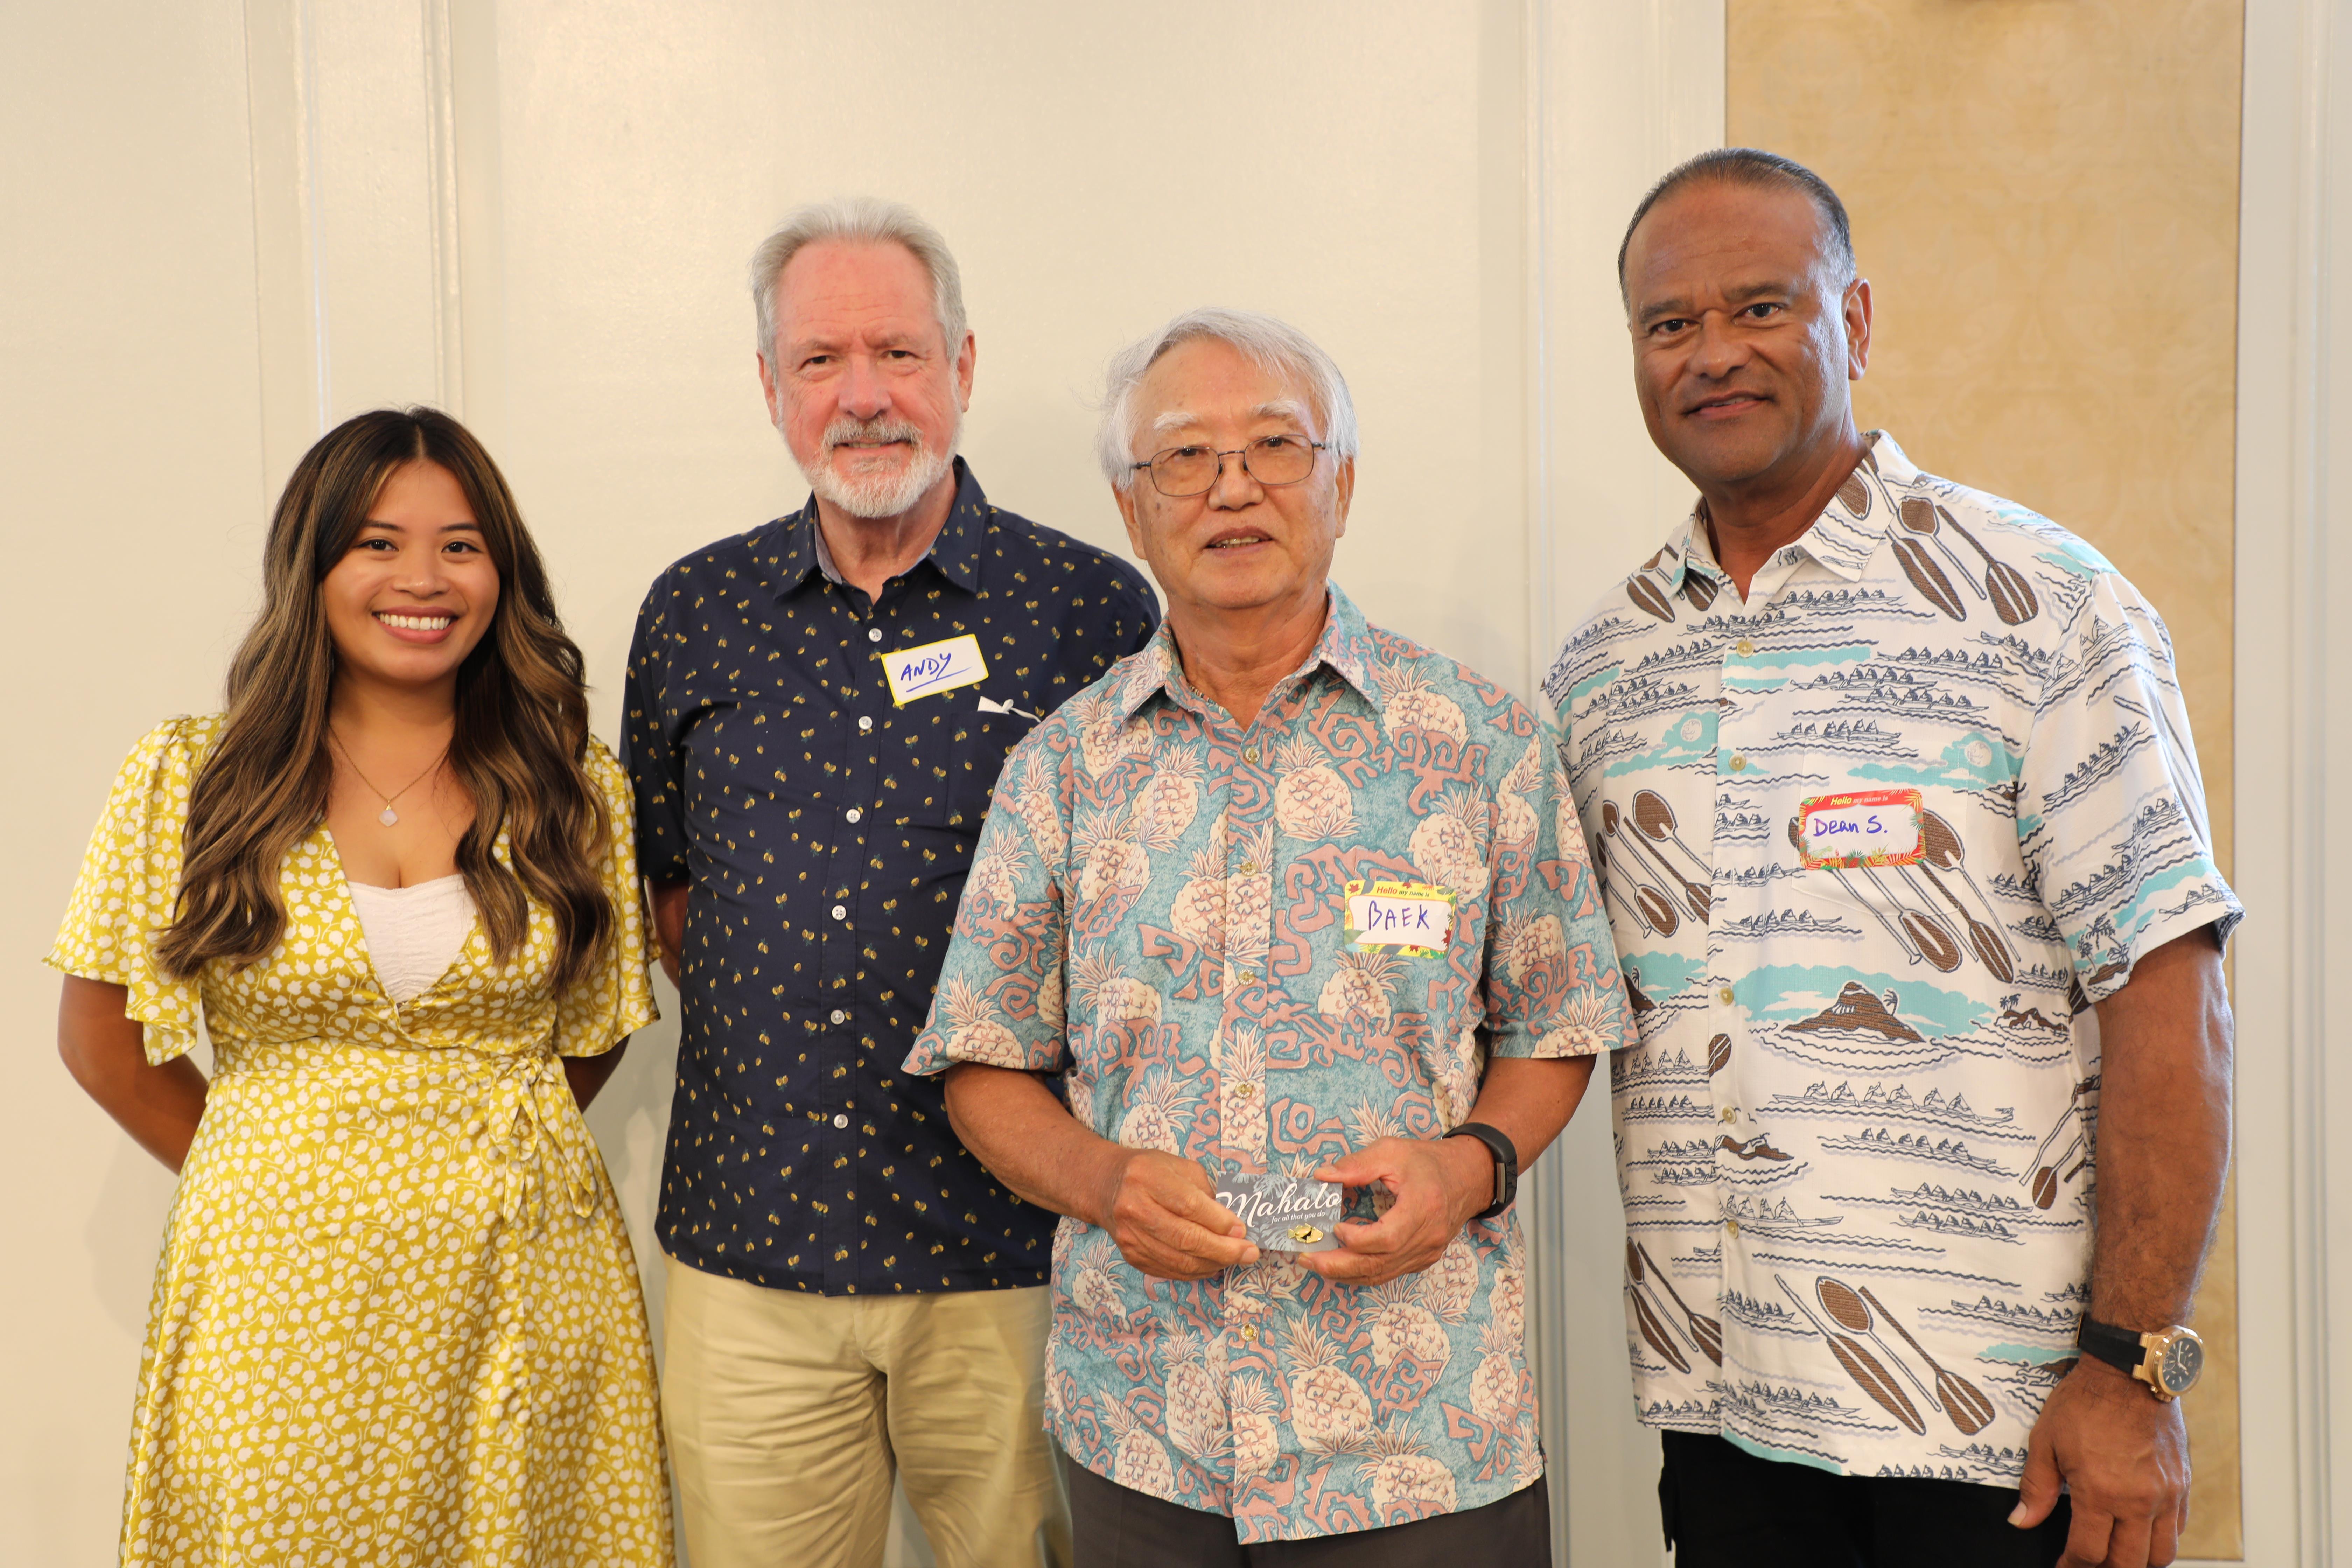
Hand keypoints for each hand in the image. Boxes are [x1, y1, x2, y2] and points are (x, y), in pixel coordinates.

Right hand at [1094, 1149, 1258, 1279]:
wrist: (1107, 1187)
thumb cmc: (1150, 1171)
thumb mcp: (1178, 1167)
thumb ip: (1204, 1191)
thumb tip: (1232, 1224)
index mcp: (1147, 1177)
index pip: (1189, 1205)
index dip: (1219, 1222)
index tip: (1243, 1230)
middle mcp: (1134, 1208)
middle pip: (1186, 1238)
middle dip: (1224, 1249)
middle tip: (1249, 1252)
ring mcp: (1130, 1236)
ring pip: (1180, 1260)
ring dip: (1214, 1263)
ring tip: (1236, 1259)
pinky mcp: (1131, 1256)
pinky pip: (1170, 1270)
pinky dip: (1196, 1271)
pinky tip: (1213, 1263)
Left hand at [1298, 1135, 1488, 1286]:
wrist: (1466, 1176)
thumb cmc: (1427, 1161)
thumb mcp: (1392, 1151)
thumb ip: (1356, 1165)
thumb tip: (1321, 1176)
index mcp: (1423, 1207)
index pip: (1386, 1237)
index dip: (1356, 1239)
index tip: (1332, 1226)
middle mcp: (1428, 1237)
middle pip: (1379, 1263)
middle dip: (1338, 1265)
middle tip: (1306, 1257)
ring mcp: (1427, 1253)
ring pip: (1382, 1274)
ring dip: (1345, 1273)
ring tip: (1315, 1263)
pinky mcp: (1423, 1259)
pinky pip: (1389, 1273)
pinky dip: (1362, 1272)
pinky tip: (1340, 1265)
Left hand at [2012, 1358, 2189, 1566]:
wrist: (2128, 1372)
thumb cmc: (2084, 1402)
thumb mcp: (2046, 1440)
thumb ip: (2037, 1487)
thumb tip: (2022, 1521)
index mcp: (2101, 1492)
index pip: (2089, 1552)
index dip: (2072, 1565)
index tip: (2063, 1566)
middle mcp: (2139, 1500)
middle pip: (2129, 1563)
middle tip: (2089, 1561)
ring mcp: (2167, 1494)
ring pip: (2162, 1553)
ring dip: (2138, 1560)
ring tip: (2117, 1551)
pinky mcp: (2183, 1483)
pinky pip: (2179, 1527)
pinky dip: (2162, 1538)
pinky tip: (2142, 1530)